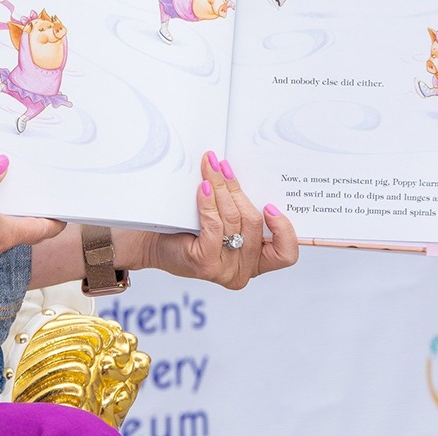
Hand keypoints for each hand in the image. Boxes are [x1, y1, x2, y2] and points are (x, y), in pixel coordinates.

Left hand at [140, 152, 297, 288]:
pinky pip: (214, 225)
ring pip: (233, 220)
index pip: (286, 254)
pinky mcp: (205, 263)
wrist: (151, 244)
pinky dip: (209, 202)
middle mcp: (244, 270)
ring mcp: (225, 269)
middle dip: (238, 190)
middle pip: (253, 224)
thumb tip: (242, 174)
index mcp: (257, 262)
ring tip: (211, 167)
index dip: (284, 230)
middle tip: (224, 167)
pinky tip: (203, 187)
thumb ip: (239, 211)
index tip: (270, 206)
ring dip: (221, 188)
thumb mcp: (223, 222)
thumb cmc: (187, 230)